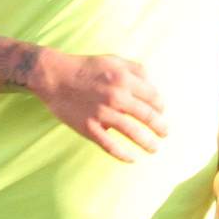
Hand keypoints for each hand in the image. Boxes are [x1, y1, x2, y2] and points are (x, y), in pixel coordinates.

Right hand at [33, 53, 166, 160]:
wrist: (54, 76)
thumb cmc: (85, 67)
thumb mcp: (113, 60)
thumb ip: (136, 70)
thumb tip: (154, 85)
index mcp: (124, 79)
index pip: (154, 97)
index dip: (161, 107)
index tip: (161, 113)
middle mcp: (116, 97)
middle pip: (148, 117)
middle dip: (160, 127)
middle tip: (164, 134)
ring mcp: (103, 114)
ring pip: (134, 133)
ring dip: (148, 143)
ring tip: (154, 148)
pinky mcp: (89, 127)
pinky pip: (111, 146)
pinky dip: (124, 155)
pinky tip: (132, 159)